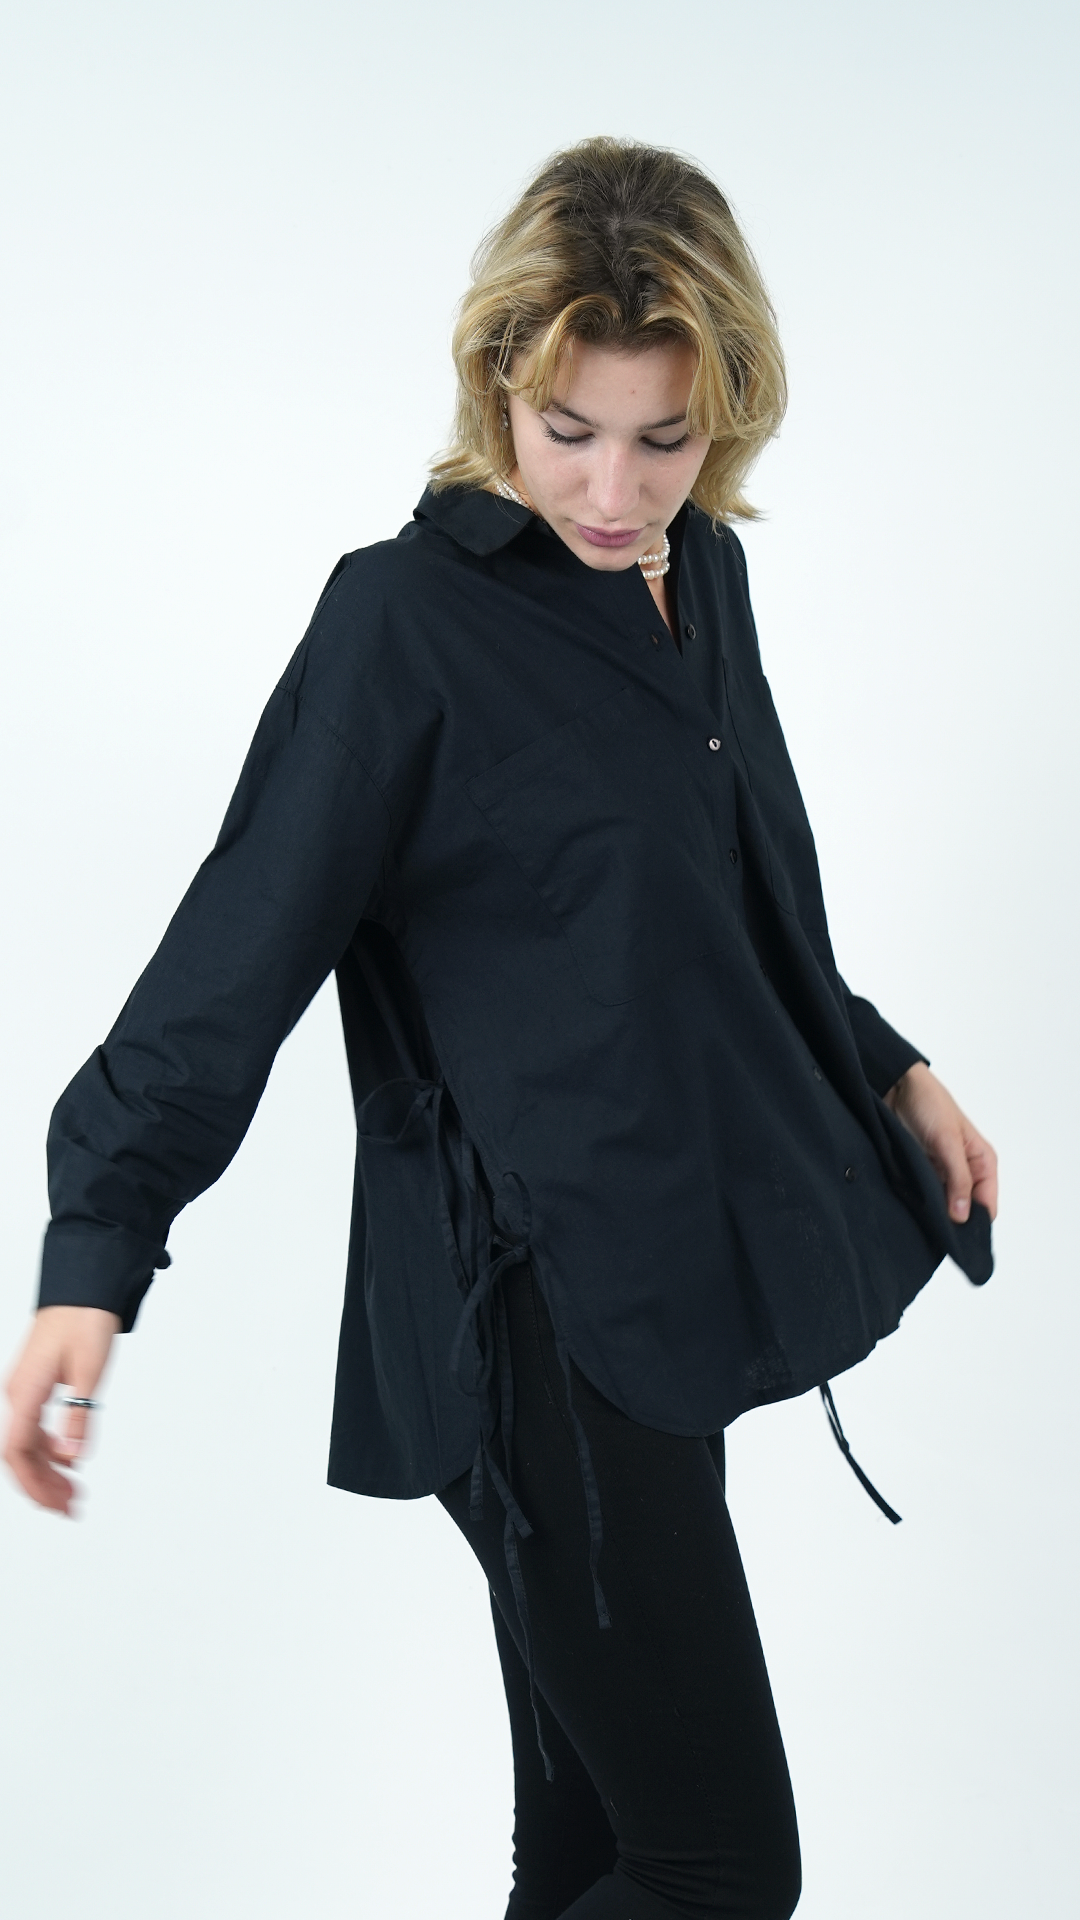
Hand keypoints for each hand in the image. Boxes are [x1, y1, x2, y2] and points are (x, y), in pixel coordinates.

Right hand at [3, 1306, 121, 1513]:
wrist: (83, 1285)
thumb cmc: (84, 1319)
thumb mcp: (89, 1371)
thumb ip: (80, 1416)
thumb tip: (74, 1457)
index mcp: (25, 1392)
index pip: (18, 1451)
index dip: (35, 1483)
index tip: (57, 1504)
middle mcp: (18, 1393)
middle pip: (20, 1454)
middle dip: (42, 1485)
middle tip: (70, 1508)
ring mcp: (24, 1389)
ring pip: (28, 1443)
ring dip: (48, 1470)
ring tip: (73, 1492)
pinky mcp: (36, 1384)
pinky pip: (35, 1427)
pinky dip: (51, 1449)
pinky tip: (69, 1462)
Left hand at [884, 1061, 997, 1224]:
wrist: (896, 1086)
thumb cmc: (929, 1103)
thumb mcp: (947, 1140)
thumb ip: (957, 1178)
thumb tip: (963, 1216)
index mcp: (982, 1163)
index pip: (987, 1207)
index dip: (974, 1223)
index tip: (955, 1236)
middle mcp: (965, 1171)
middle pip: (965, 1210)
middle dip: (951, 1221)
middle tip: (934, 1231)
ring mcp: (942, 1173)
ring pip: (943, 1206)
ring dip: (933, 1212)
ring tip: (920, 1218)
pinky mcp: (921, 1172)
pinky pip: (924, 1196)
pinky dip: (918, 1202)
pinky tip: (910, 1208)